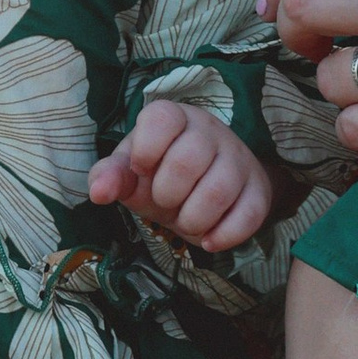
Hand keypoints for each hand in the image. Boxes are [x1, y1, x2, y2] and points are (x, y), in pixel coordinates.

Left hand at [88, 100, 275, 253]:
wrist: (206, 191)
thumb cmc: (161, 175)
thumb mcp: (132, 173)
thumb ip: (111, 176)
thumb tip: (99, 192)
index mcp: (174, 119)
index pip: (161, 118)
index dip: (145, 150)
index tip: (142, 169)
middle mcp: (210, 132)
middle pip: (188, 159)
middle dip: (167, 194)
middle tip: (165, 201)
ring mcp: (238, 159)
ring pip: (219, 190)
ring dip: (193, 219)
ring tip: (185, 221)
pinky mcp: (258, 190)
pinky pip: (248, 215)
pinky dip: (224, 236)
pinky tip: (208, 240)